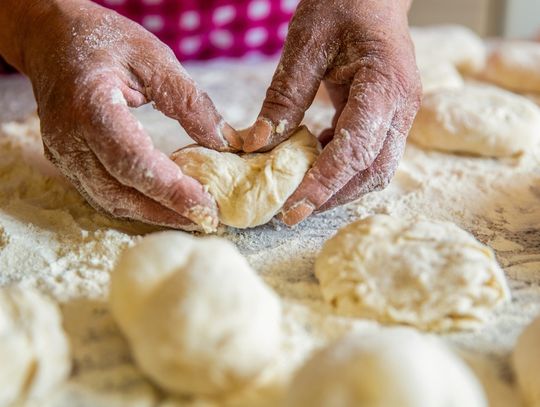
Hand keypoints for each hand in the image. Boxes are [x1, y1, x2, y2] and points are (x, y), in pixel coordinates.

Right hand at [5, 1, 237, 231]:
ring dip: (153, 215)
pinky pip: (103, 194)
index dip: (171, 190)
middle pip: (119, 193)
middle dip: (166, 213)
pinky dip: (136, 205)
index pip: (132, 161)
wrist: (52, 38)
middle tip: (208, 221)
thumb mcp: (153, 57)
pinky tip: (165, 205)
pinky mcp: (67, 162)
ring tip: (192, 217)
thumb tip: (225, 142)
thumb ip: (189, 100)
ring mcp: (63, 154)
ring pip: (109, 201)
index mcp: (90, 105)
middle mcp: (69, 138)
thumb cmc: (104, 41)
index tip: (207, 207)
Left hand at [242, 0, 420, 225]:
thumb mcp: (306, 44)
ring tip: (299, 192)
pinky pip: (369, 154)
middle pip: (374, 171)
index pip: (357, 150)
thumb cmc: (342, 4)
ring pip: (375, 169)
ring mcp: (399, 114)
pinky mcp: (388, 116)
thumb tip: (257, 145)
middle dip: (333, 197)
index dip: (324, 185)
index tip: (292, 211)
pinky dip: (340, 166)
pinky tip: (313, 157)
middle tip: (291, 211)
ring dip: (338, 187)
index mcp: (384, 85)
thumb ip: (284, 97)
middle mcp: (401, 107)